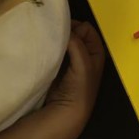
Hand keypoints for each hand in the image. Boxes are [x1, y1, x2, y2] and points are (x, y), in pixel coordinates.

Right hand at [43, 20, 105, 136]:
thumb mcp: (84, 64)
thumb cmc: (80, 88)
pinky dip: (50, 47)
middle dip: (66, 31)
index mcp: (95, 52)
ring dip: (56, 39)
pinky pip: (54, 51)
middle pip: (75, 34)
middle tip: (53, 30)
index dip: (77, 26)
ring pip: (64, 42)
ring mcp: (70, 61)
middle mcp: (84, 54)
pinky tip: (43, 46)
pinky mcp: (56, 67)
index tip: (64, 27)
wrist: (65, 112)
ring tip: (46, 36)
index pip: (87, 30)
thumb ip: (77, 45)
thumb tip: (67, 29)